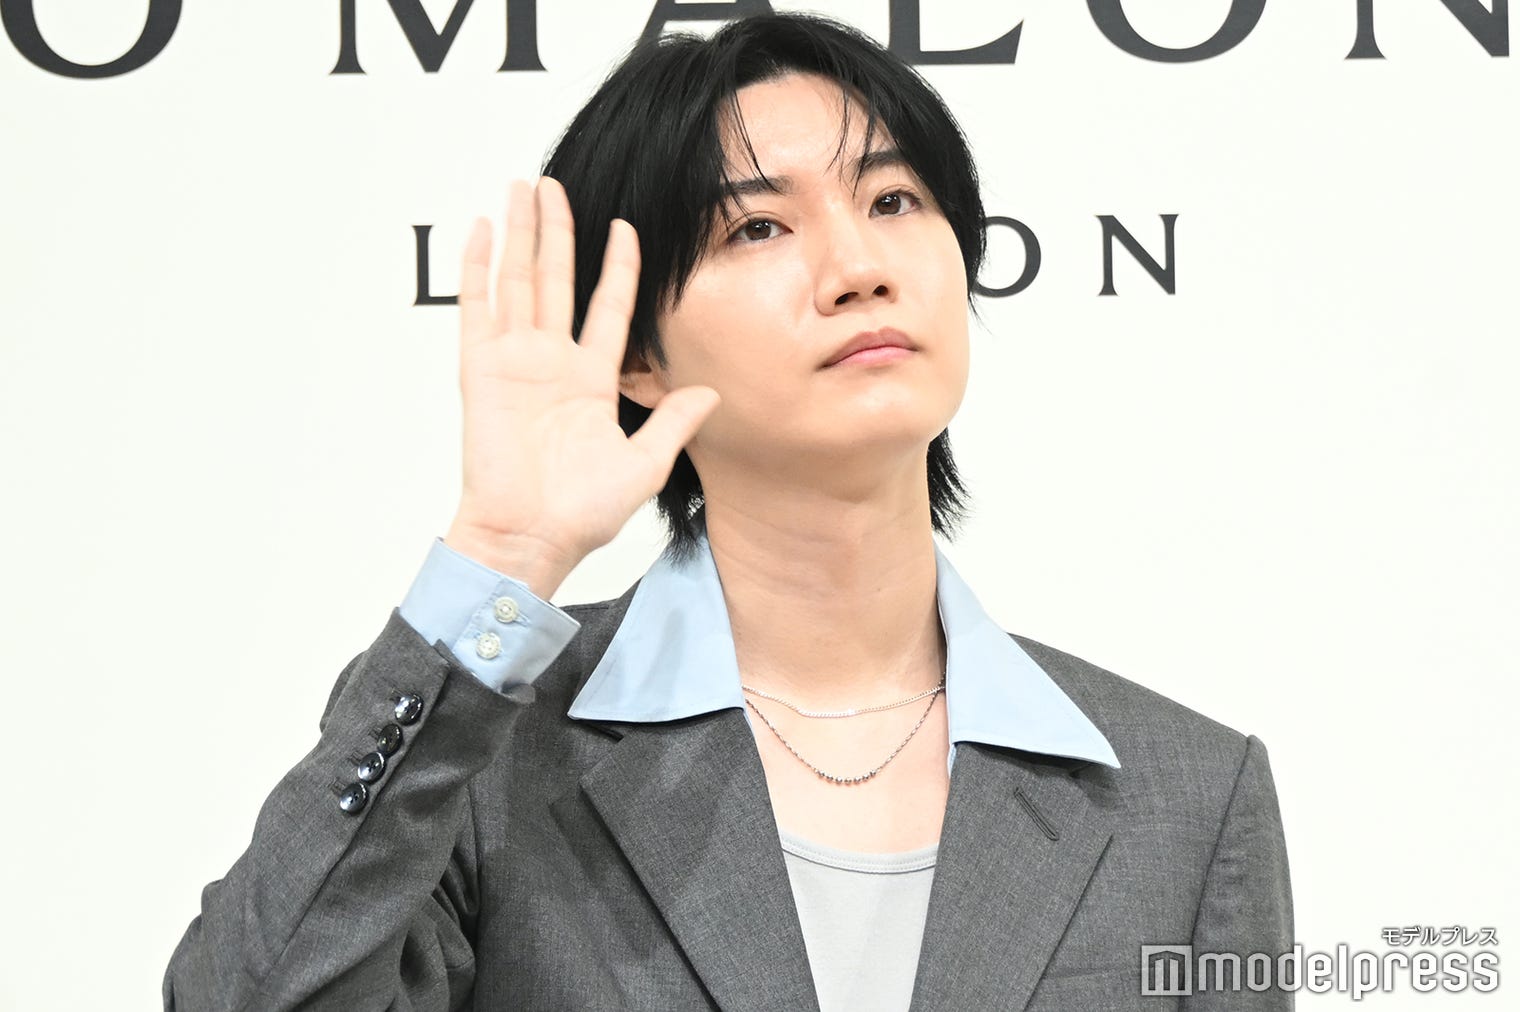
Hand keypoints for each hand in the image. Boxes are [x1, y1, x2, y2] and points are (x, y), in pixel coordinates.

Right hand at [444, 177, 719, 597]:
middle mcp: (552, 363)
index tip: (627, 227)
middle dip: (557, 231)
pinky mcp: (481, 371)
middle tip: (555, 186)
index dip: (618, 267)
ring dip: (520, 234)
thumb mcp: (643, 464)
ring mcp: (514, 362)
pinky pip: (478, 308)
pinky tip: (481, 229)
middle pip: (556, 279)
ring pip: (518, 281)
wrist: (531, 538)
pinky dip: (477, 268)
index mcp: (591, 381)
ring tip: (523, 188)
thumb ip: (674, 422)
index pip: (608, 307)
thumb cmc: (582, 514)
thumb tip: (711, 392)